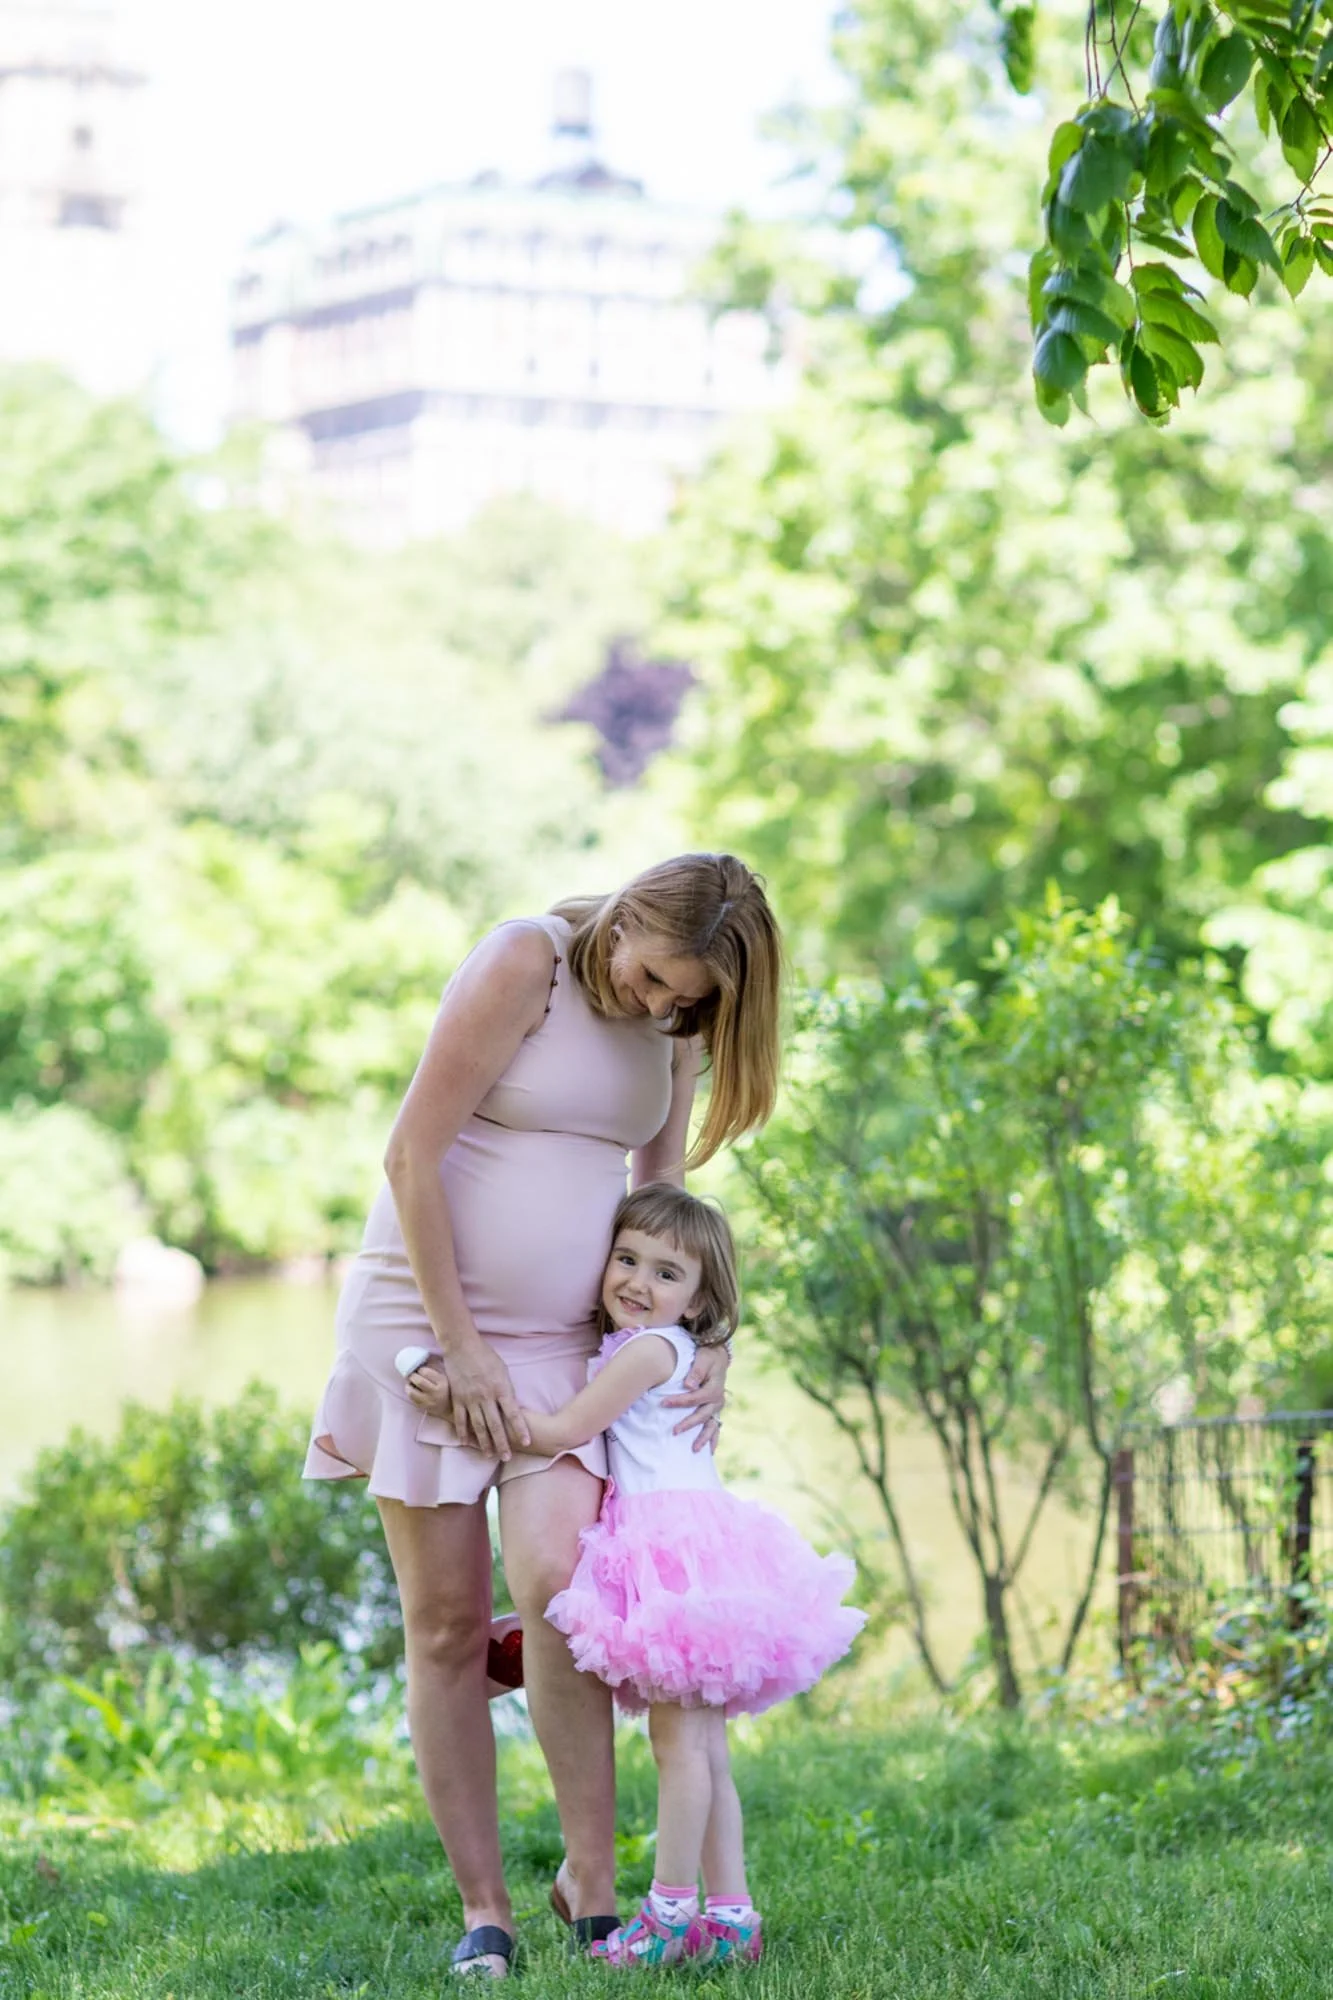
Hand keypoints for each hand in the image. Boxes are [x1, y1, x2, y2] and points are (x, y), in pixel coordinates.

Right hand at [406, 1342, 530, 1459]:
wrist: (462, 1346)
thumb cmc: (486, 1356)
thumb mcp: (503, 1371)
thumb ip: (506, 1390)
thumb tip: (511, 1406)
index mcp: (501, 1388)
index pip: (514, 1414)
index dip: (520, 1429)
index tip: (526, 1442)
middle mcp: (486, 1397)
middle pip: (496, 1425)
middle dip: (502, 1443)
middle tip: (507, 1457)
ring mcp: (470, 1399)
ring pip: (478, 1426)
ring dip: (484, 1443)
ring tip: (489, 1455)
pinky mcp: (457, 1398)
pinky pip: (460, 1419)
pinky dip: (463, 1432)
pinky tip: (467, 1443)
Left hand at [662, 1340, 729, 1453]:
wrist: (717, 1355)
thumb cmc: (707, 1355)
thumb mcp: (703, 1358)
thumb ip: (696, 1371)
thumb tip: (688, 1385)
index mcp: (714, 1388)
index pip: (694, 1398)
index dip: (678, 1401)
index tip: (663, 1403)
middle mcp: (717, 1400)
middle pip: (701, 1415)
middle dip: (688, 1424)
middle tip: (674, 1431)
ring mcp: (717, 1407)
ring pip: (711, 1425)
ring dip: (703, 1438)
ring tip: (694, 1449)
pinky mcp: (715, 1410)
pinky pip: (715, 1427)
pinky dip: (713, 1439)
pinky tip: (708, 1452)